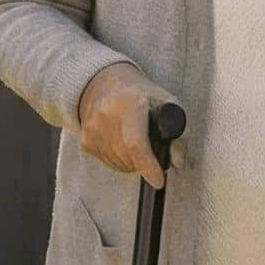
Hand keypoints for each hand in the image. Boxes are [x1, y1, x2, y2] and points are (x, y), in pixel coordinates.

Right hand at [76, 60, 182, 187]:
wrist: (104, 84)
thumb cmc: (139, 94)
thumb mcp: (167, 103)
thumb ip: (178, 134)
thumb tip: (177, 162)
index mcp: (130, 102)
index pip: (136, 143)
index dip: (149, 166)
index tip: (159, 180)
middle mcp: (107, 115)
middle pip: (129, 158)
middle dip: (145, 162)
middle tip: (150, 147)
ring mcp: (93, 129)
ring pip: (119, 164)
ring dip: (132, 161)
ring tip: (135, 141)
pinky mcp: (86, 140)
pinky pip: (108, 163)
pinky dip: (119, 159)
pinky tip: (121, 141)